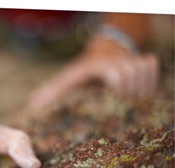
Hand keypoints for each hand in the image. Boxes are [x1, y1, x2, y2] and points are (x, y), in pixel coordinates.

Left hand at [28, 38, 158, 106]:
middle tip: (119, 104)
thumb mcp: (67, 77)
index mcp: (96, 67)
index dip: (113, 92)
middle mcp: (114, 60)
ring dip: (138, 90)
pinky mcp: (143, 58)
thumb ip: (51, 90)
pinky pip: (152, 68)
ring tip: (129, 98)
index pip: (112, 79)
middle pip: (128, 81)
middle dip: (125, 95)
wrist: (104, 47)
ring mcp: (130, 58)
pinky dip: (151, 80)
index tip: (108, 102)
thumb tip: (31, 103)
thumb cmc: (84, 69)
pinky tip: (141, 88)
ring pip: (142, 76)